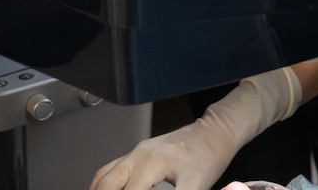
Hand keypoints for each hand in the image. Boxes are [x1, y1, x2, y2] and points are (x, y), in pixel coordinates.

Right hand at [91, 68, 299, 189]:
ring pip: (103, 176)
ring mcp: (136, 152)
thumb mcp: (197, 184)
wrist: (215, 132)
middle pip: (107, 185)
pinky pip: (110, 169)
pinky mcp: (138, 152)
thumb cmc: (208, 156)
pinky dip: (103, 184)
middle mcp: (138, 155)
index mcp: (152, 163)